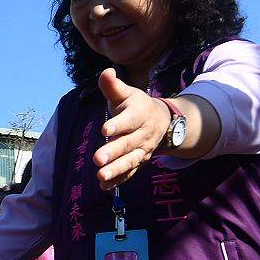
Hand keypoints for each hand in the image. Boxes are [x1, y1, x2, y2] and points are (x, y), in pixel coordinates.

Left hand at [93, 69, 173, 189]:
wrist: (162, 120)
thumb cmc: (136, 105)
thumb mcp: (126, 93)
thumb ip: (113, 86)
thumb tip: (105, 72)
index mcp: (139, 114)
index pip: (129, 120)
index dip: (118, 124)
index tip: (104, 129)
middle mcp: (143, 133)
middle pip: (128, 144)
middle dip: (113, 152)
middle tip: (97, 159)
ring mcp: (142, 149)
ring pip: (130, 161)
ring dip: (116, 170)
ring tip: (100, 176)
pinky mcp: (139, 161)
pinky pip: (130, 172)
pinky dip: (118, 180)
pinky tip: (104, 187)